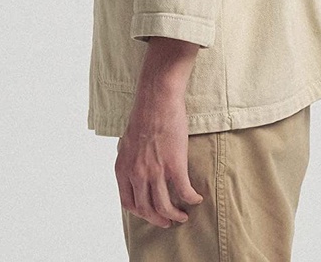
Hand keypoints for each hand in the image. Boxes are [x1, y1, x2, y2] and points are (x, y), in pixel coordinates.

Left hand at [115, 83, 203, 227]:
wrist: (157, 98)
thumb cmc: (144, 114)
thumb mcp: (127, 142)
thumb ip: (131, 160)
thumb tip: (136, 170)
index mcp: (123, 168)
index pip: (128, 203)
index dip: (140, 212)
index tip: (150, 213)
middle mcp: (136, 173)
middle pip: (146, 209)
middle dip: (158, 219)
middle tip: (167, 222)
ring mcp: (155, 171)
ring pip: (164, 207)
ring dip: (175, 215)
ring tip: (183, 216)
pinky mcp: (174, 165)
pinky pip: (184, 191)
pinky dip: (191, 199)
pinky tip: (197, 198)